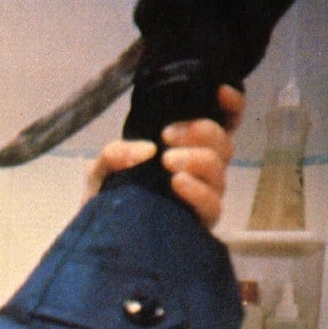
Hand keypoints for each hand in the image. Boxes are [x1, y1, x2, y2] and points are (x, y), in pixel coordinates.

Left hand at [88, 85, 243, 227]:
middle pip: (223, 144)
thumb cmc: (107, 196)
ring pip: (220, 172)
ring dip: (198, 159)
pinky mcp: (199, 222)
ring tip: (168, 161)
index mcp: (185, 149)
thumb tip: (146, 149)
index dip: (230, 106)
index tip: (220, 92)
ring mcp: (202, 196)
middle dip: (201, 131)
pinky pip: (213, 205)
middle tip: (167, 135)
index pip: (222, 123)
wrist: (98, 235)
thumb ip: (114, 152)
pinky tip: (178, 182)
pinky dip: (197, 190)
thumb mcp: (102, 168)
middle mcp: (200, 170)